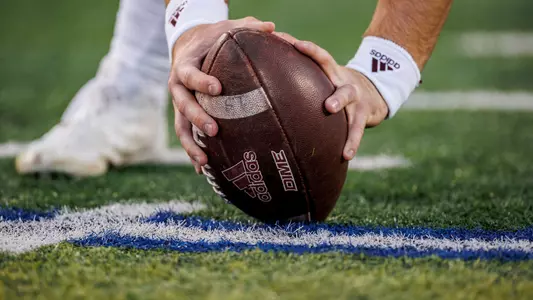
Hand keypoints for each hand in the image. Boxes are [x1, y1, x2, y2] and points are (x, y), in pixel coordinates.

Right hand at [169, 17, 274, 173]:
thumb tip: (273, 28)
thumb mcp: (228, 28)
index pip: (190, 74)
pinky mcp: (183, 116)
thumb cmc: (213, 38)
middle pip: (182, 104)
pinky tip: (203, 170)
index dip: (201, 81)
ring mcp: (179, 103)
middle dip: (197, 118)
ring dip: (191, 144)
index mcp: (186, 65)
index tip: (217, 89)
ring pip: (180, 126)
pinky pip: (186, 136)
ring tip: (204, 161)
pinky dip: (193, 152)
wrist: (190, 47)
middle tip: (214, 130)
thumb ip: (248, 27)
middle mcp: (178, 86)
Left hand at [274, 32, 388, 159]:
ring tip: (331, 110)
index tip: (294, 44)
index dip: (310, 50)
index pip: (321, 58)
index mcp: (332, 73)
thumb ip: (302, 76)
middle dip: (331, 89)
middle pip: (340, 83)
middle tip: (324, 101)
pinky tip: (346, 155)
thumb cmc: (335, 86)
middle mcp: (345, 83)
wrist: (374, 92)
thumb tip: (264, 71)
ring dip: (341, 106)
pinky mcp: (364, 114)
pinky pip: (358, 130)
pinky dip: (352, 142)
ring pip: (351, 101)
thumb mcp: (325, 78)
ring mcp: (357, 99)